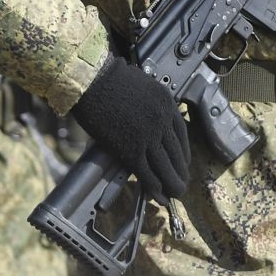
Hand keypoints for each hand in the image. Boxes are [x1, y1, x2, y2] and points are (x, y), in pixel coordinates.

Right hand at [71, 52, 190, 203]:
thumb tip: (148, 126)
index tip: (183, 164)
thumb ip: (151, 107)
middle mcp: (162, 122)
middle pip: (177, 155)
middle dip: (180, 173)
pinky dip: (154, 188)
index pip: (182, 136)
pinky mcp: (131, 150)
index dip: (183, 155)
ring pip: (166, 168)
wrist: (92, 80)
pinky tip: (158, 196)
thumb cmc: (109, 79)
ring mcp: (148, 137)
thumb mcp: (143, 88)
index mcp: (167, 104)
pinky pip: (147, 174)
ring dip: (171, 185)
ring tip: (174, 195)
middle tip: (181, 184)